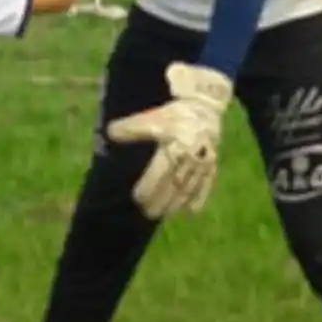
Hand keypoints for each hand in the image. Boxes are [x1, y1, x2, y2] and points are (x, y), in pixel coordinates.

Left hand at [105, 63, 233, 218]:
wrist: (205, 107)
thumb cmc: (176, 114)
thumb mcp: (152, 117)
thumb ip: (131, 128)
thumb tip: (109, 132)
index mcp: (175, 146)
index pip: (160, 172)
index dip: (149, 187)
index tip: (137, 198)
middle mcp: (191, 157)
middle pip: (175, 184)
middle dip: (161, 201)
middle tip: (147, 212)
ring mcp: (204, 163)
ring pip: (190, 188)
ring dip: (177, 204)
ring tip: (164, 214)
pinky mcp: (212, 165)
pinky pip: (207, 185)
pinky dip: (200, 199)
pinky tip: (191, 211)